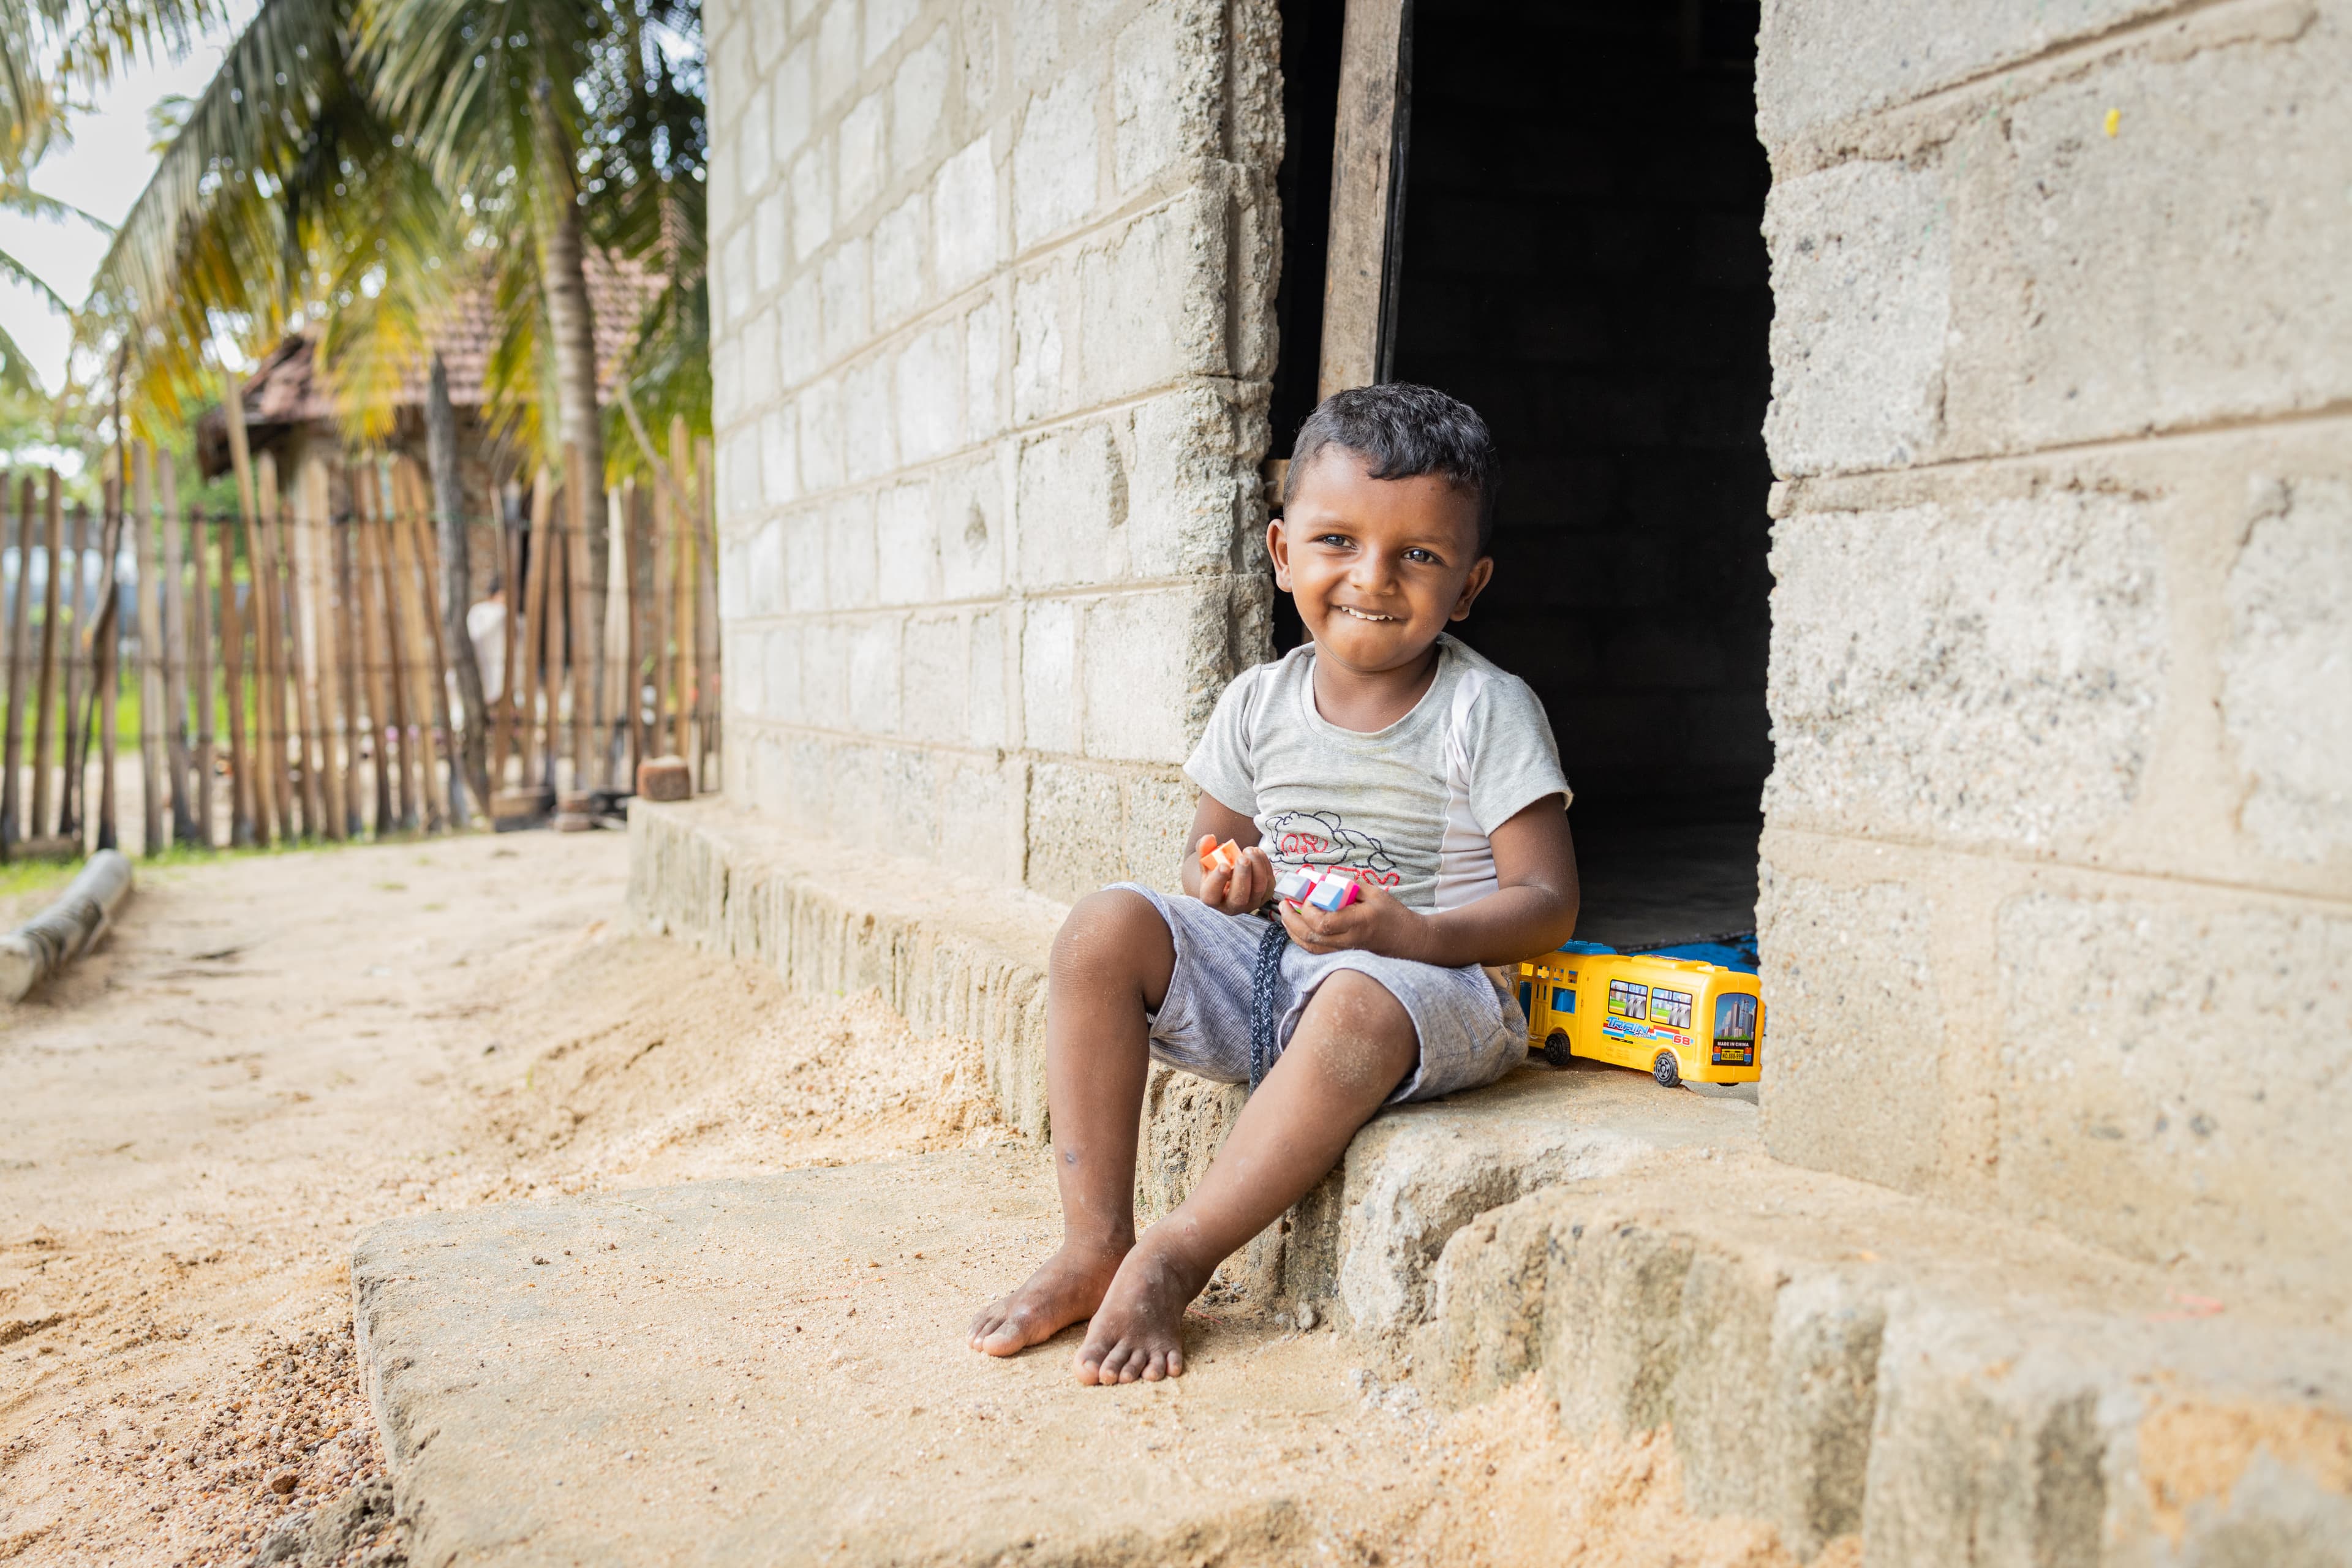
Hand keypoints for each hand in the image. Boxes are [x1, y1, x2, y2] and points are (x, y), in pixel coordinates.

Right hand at [1196, 836, 1274, 914]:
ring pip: (1258, 889)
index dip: (1218, 881)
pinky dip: (1265, 865)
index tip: (1223, 865)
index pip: (1212, 896)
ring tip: (1250, 850)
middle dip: (1242, 876)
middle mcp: (1231, 906)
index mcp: (1212, 898)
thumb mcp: (1207, 860)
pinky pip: (1269, 882)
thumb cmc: (1216, 870)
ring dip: (1257, 867)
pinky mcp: (1266, 895)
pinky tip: (1257, 852)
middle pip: (1239, 898)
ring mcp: (1251, 903)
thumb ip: (1204, 849)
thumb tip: (1209, 838)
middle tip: (1242, 858)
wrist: (1231, 879)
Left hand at [1278, 877, 1428, 959]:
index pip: (1322, 923)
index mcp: (1358, 923)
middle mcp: (1348, 941)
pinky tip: (1297, 927)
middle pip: (1310, 937)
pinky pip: (1316, 951)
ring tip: (1286, 914)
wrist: (1408, 941)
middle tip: (1283, 904)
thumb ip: (1348, 887)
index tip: (1308, 896)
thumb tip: (1323, 880)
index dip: (1308, 910)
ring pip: (1310, 947)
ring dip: (1293, 931)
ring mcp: (1345, 952)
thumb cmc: (1393, 915)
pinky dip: (1302, 939)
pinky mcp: (1342, 956)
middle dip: (1291, 920)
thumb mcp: (1374, 893)